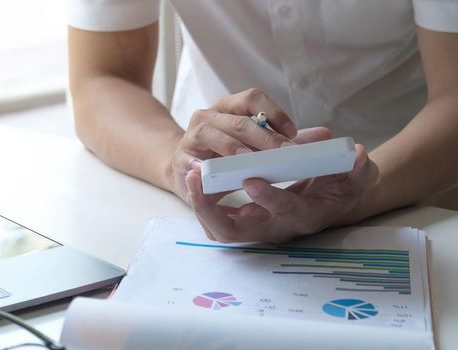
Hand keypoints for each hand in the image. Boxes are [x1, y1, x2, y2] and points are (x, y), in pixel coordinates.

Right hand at [170, 88, 298, 201]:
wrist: (189, 172)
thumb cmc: (226, 157)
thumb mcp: (257, 147)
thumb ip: (286, 141)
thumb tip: (325, 136)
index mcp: (229, 107)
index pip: (252, 98)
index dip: (274, 113)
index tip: (294, 134)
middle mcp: (208, 115)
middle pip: (237, 119)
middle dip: (263, 137)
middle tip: (284, 154)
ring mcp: (191, 135)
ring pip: (210, 132)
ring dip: (231, 147)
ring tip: (248, 161)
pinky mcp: (181, 158)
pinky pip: (188, 158)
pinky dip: (198, 164)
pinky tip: (210, 173)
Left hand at [184, 144, 379, 242]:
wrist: (329, 200)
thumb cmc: (341, 187)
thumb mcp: (355, 177)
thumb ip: (358, 169)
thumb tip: (357, 154)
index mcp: (304, 215)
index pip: (285, 212)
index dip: (270, 198)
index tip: (252, 179)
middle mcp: (275, 228)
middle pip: (236, 233)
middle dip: (211, 210)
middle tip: (196, 180)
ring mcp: (255, 227)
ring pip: (220, 230)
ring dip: (201, 207)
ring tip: (189, 177)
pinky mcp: (243, 221)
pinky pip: (216, 221)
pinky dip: (202, 204)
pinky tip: (193, 178)